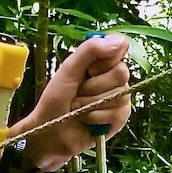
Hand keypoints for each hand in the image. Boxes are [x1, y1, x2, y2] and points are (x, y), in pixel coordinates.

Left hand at [13, 34, 131, 170]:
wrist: (50, 132)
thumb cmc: (55, 100)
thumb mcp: (68, 70)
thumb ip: (90, 51)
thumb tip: (121, 40)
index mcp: (101, 62)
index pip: (119, 49)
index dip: (103, 61)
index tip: (87, 70)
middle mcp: (114, 78)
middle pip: (121, 73)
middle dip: (93, 86)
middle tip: (78, 92)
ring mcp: (119, 98)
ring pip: (119, 94)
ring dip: (91, 103)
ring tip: (78, 108)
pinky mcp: (120, 118)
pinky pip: (117, 113)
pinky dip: (96, 117)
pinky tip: (86, 120)